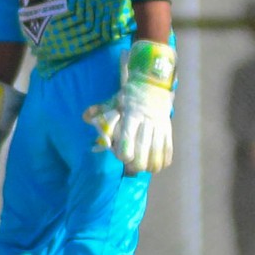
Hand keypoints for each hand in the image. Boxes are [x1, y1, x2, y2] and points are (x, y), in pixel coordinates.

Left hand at [83, 40, 175, 173]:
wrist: (152, 86)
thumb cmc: (129, 97)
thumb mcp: (113, 101)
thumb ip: (99, 110)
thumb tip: (85, 117)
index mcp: (131, 116)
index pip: (128, 138)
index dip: (124, 152)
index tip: (122, 157)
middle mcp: (147, 122)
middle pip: (143, 149)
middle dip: (137, 163)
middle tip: (132, 166)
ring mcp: (160, 126)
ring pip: (157, 152)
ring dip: (151, 165)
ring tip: (144, 169)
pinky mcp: (168, 129)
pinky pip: (169, 149)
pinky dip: (164, 160)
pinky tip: (157, 165)